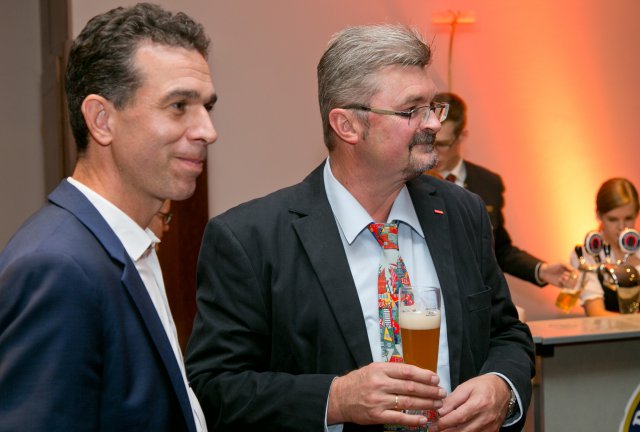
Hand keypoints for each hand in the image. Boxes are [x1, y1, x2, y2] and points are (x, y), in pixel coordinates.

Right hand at [327, 362, 444, 426]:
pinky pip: (399, 418)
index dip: (424, 375)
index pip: (407, 371)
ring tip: (437, 404)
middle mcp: (380, 384)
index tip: (436, 378)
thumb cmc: (358, 382)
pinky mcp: (376, 415)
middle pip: (411, 387)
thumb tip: (416, 374)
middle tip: (441, 392)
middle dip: (430, 390)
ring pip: (408, 402)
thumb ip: (392, 370)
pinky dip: (413, 419)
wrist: (339, 397)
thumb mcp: (373, 369)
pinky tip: (423, 419)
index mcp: (380, 369)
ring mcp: (378, 400)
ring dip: (426, 404)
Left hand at [430, 374, 510, 431]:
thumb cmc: (484, 386)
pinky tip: (456, 430)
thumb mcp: (466, 387)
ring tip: (444, 430)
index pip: (458, 417)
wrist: (503, 389)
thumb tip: (440, 412)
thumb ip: (452, 400)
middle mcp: (486, 417)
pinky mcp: (493, 431)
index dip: (444, 423)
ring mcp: (491, 426)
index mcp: (479, 403)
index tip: (434, 426)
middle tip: (435, 430)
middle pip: (463, 430)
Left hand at [539, 262, 575, 286]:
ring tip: (562, 277)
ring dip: (568, 281)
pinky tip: (559, 280)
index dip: (577, 274)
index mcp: (570, 271)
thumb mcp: (561, 263)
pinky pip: (567, 287)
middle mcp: (570, 277)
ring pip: (573, 284)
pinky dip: (564, 284)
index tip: (573, 273)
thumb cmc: (553, 266)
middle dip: (571, 277)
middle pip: (576, 280)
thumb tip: (574, 270)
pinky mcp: (562, 286)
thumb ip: (568, 266)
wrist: (545, 272)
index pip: (578, 274)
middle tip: (564, 274)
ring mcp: (566, 282)